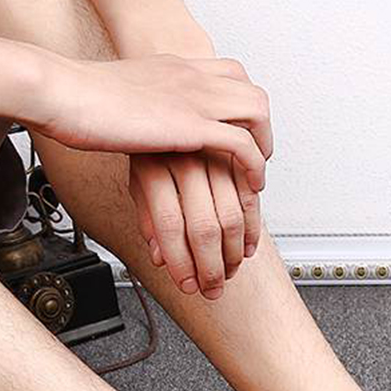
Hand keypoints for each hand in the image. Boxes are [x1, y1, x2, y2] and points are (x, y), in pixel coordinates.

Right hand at [27, 53, 271, 190]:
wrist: (61, 91)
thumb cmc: (75, 97)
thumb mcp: (118, 94)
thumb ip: (138, 105)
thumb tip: (136, 125)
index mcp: (175, 68)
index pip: (230, 74)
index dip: (241, 102)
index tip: (239, 130)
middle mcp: (191, 77)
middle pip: (251, 91)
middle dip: (261, 126)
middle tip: (256, 156)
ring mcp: (193, 98)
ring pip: (257, 113)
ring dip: (264, 145)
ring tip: (255, 175)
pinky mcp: (190, 126)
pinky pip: (242, 145)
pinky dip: (252, 167)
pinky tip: (248, 186)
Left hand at [130, 151, 262, 298]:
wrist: (160, 102)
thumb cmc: (149, 142)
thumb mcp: (138, 179)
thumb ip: (149, 217)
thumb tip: (161, 258)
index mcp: (153, 167)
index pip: (168, 226)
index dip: (180, 263)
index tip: (187, 284)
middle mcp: (184, 159)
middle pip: (203, 226)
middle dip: (210, 267)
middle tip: (212, 287)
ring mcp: (212, 156)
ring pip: (231, 216)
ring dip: (233, 253)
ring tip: (229, 271)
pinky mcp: (236, 155)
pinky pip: (250, 198)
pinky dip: (252, 228)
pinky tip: (247, 247)